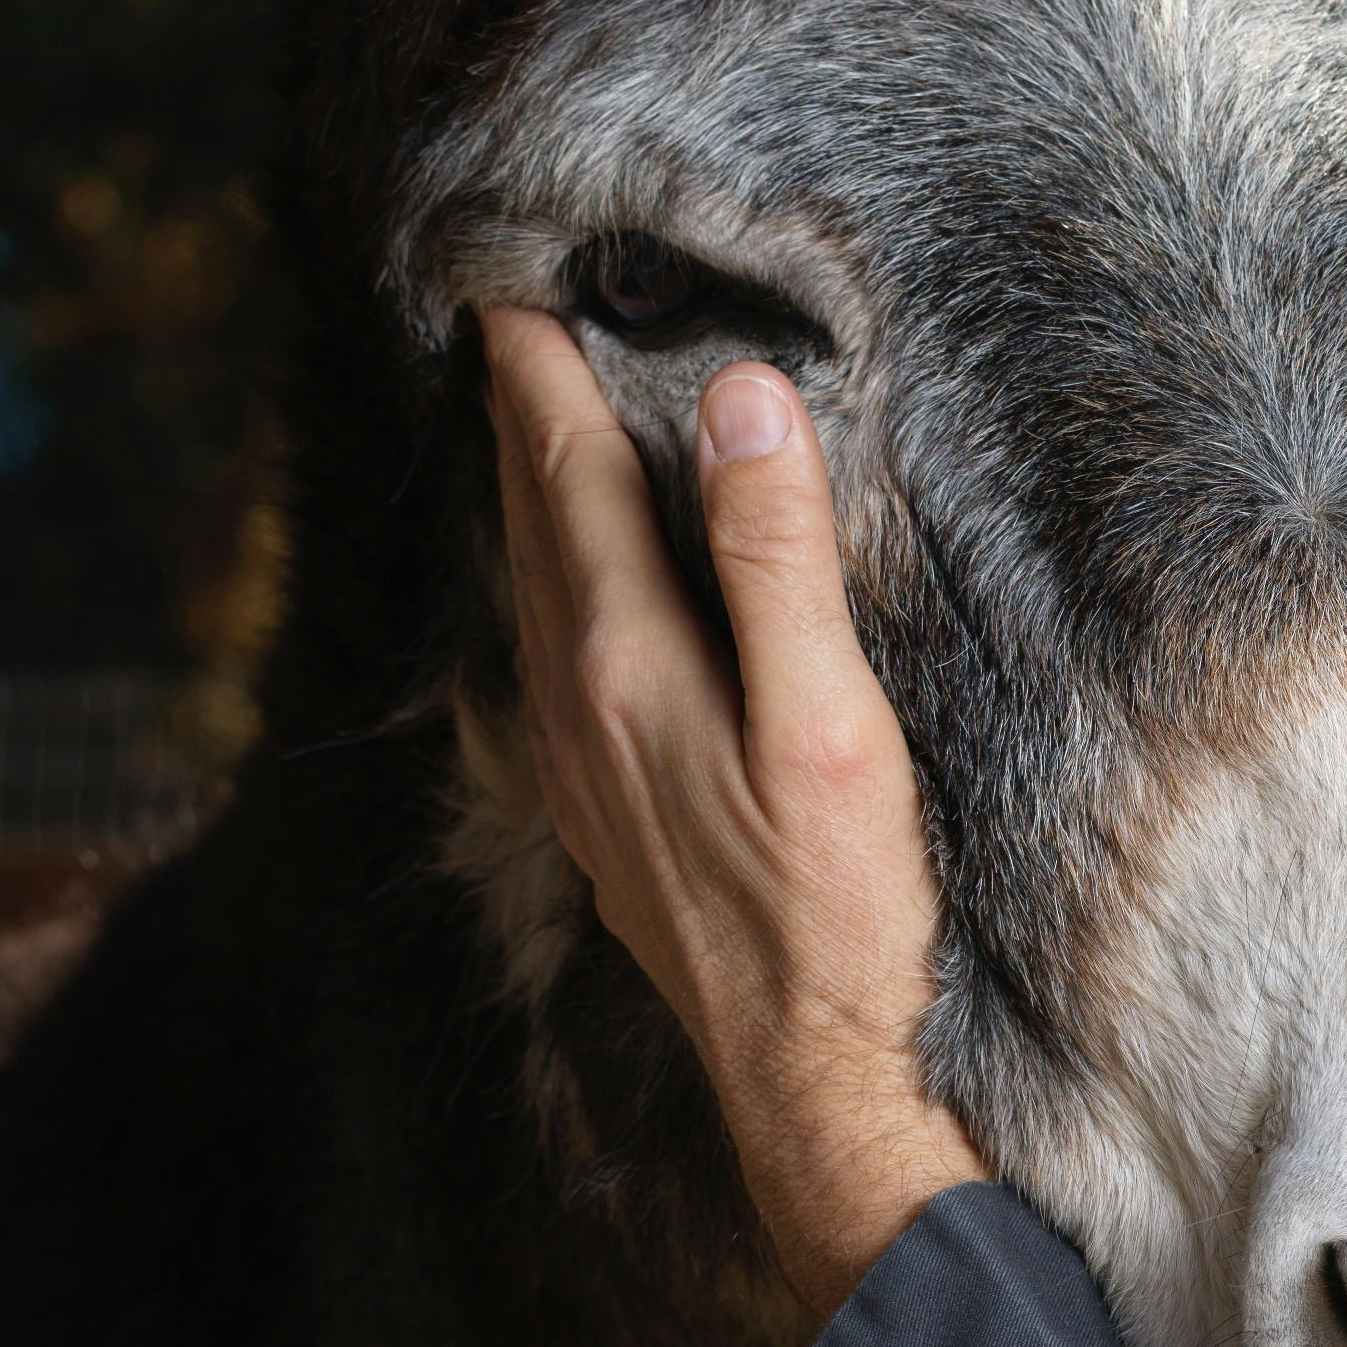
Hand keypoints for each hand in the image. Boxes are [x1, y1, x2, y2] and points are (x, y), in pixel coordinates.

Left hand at [479, 307, 984, 1317]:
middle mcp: (569, 704)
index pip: (561, 467)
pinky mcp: (599, 809)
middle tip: (510, 308)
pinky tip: (577, 582)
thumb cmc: (838, 911)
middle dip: (517, 406)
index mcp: (619, 660)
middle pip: (528, 516)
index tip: (507, 265)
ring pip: (527, 586)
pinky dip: (553, 575)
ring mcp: (574, 764)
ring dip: (528, 492)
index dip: (533, 362)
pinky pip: (549, 651)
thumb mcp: (830, 722)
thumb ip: (776, 559)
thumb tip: (734, 400)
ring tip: (534, 417)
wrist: (809, 1080)